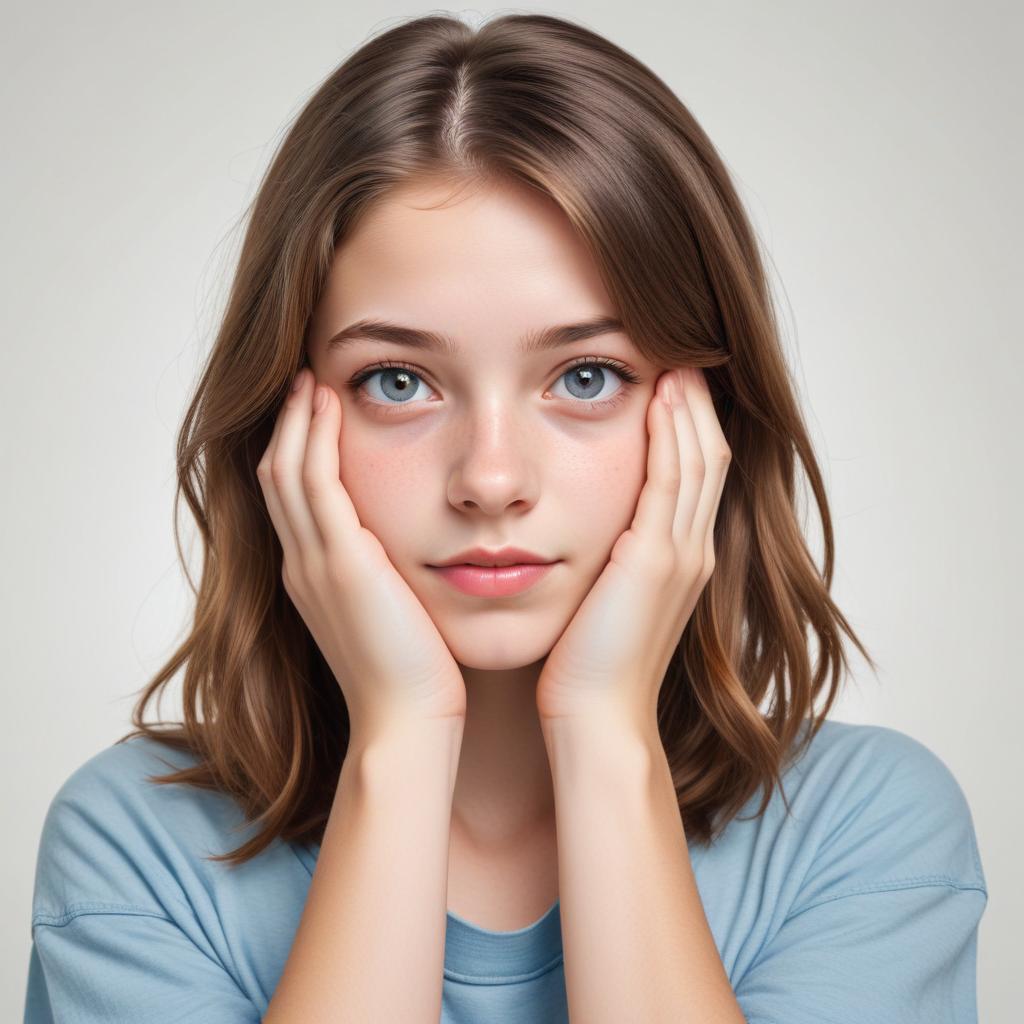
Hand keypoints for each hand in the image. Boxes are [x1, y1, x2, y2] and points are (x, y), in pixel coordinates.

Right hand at [256, 368, 466, 740]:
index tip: (313, 412)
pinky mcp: (339, 561)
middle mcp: (301, 566)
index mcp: (312, 578)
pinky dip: (316, 438)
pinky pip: (315, 482)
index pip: (291, 499)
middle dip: (288, 426)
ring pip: (287, 471)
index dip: (296, 450)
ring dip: (298, 421)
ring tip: (311, 380)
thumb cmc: (415, 674)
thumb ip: (388, 579)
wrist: (408, 721)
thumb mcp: (393, 614)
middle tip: (301, 382)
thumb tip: (409, 553)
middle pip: (277, 476)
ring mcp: (313, 563)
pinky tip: (329, 403)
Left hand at [535, 367, 730, 732]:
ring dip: (689, 408)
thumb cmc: (590, 664)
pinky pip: (671, 480)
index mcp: (683, 559)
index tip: (676, 384)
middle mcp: (694, 551)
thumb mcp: (608, 599)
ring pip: (698, 461)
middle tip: (686, 357)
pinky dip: (670, 435)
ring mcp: (681, 555)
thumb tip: (595, 528)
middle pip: (709, 458)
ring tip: (677, 361)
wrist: (596, 716)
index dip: (692, 427)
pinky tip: (659, 397)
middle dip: (699, 406)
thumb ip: (613, 559)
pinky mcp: (654, 560)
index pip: (697, 475)